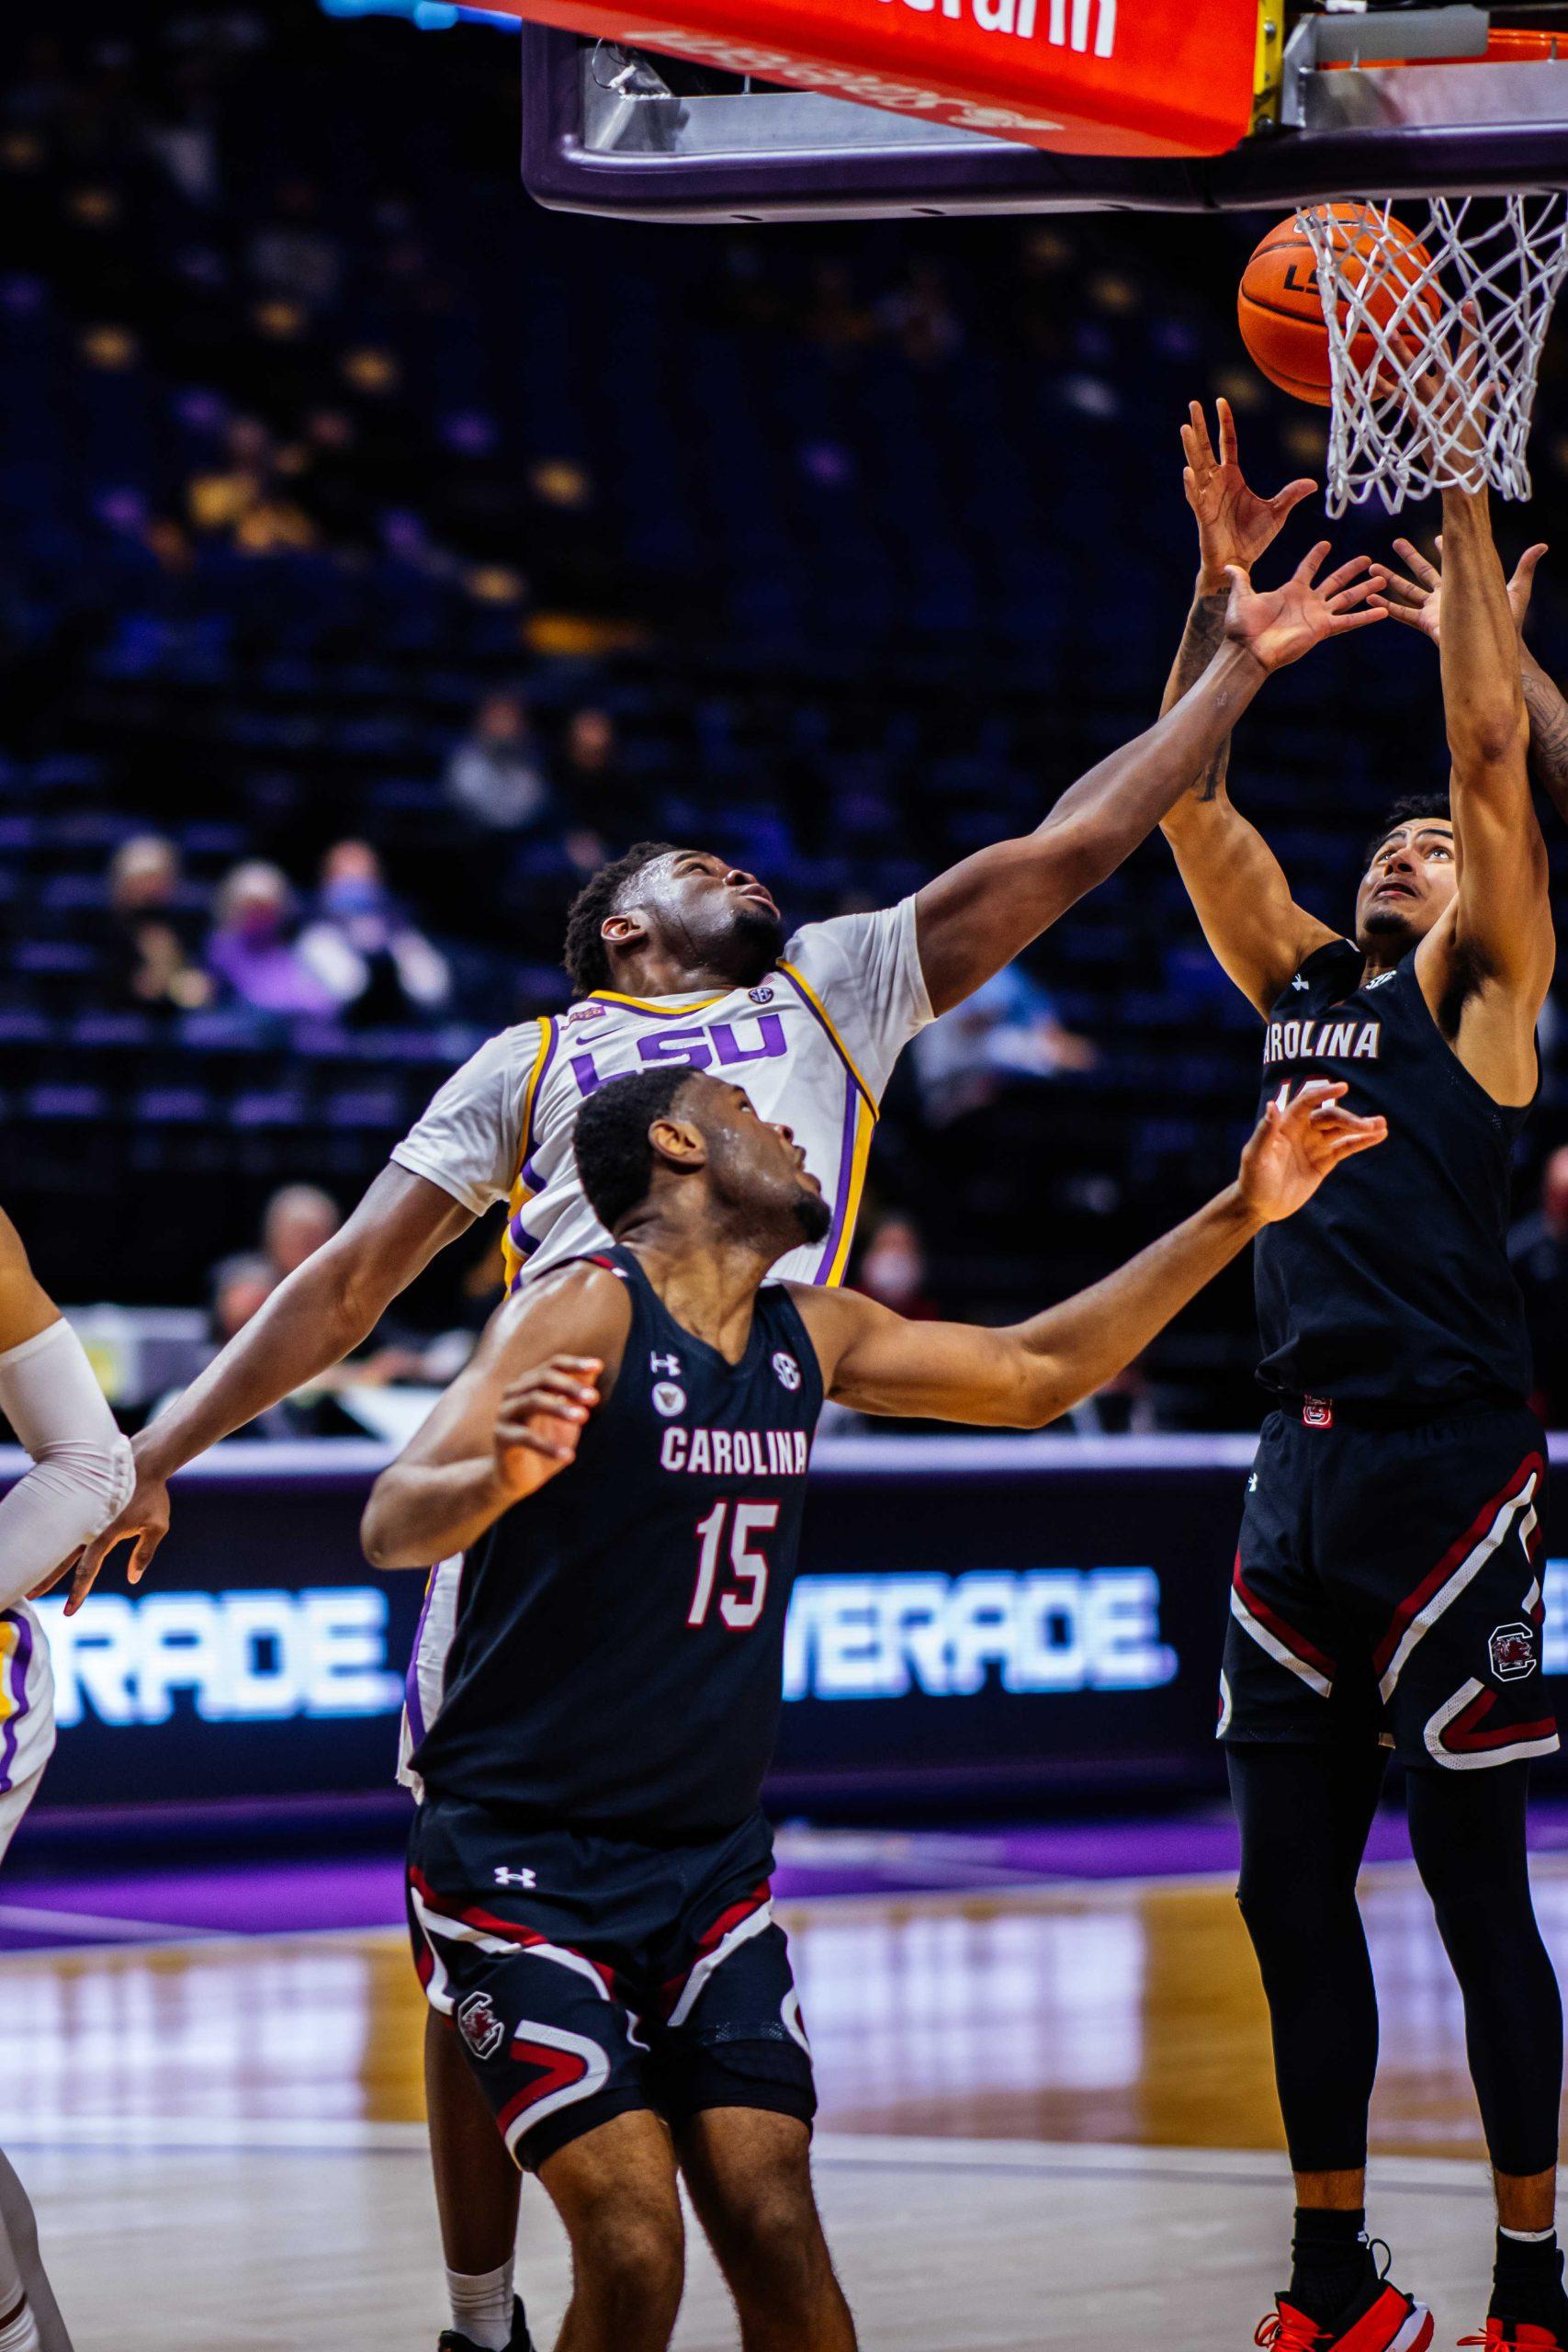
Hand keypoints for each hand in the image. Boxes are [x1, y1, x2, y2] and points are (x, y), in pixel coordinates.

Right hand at [34, 1430, 171, 1615]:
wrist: (142, 1459)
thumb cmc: (153, 1494)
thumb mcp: (157, 1526)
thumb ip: (144, 1553)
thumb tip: (133, 1579)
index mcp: (108, 1532)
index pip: (89, 1568)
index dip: (79, 1590)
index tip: (70, 1610)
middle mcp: (90, 1524)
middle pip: (62, 1557)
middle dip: (47, 1579)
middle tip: (31, 1597)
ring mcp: (82, 1512)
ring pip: (58, 1541)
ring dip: (43, 1560)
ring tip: (31, 1574)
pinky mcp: (79, 1502)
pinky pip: (61, 1522)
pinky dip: (49, 1536)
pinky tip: (36, 1547)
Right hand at [494, 1354, 602, 1496]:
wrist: (519, 1477)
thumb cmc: (547, 1440)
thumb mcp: (567, 1415)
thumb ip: (578, 1392)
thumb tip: (597, 1366)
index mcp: (531, 1384)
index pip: (553, 1365)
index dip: (575, 1364)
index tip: (598, 1366)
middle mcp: (515, 1393)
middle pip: (543, 1379)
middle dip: (571, 1386)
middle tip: (594, 1398)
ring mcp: (505, 1413)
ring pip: (533, 1401)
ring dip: (560, 1408)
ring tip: (584, 1417)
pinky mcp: (501, 1437)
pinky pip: (525, 1438)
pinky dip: (548, 1446)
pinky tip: (569, 1457)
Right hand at [1183, 397, 1316, 587]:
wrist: (1239, 562)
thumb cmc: (1254, 538)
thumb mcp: (1277, 513)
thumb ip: (1290, 495)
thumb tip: (1313, 483)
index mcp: (1233, 477)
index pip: (1227, 443)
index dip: (1224, 423)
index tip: (1220, 401)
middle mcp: (1217, 482)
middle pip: (1206, 448)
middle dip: (1199, 427)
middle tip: (1193, 404)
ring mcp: (1208, 497)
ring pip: (1196, 467)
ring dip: (1190, 448)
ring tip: (1184, 428)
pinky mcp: (1203, 514)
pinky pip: (1195, 496)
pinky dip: (1191, 484)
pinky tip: (1188, 471)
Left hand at [1224, 542, 1385, 672]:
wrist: (1249, 650)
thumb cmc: (1243, 627)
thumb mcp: (1242, 597)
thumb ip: (1240, 580)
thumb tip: (1227, 566)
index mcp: (1291, 590)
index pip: (1308, 568)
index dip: (1316, 556)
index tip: (1326, 543)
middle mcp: (1308, 601)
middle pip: (1335, 581)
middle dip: (1351, 570)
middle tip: (1368, 559)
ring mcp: (1317, 615)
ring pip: (1347, 598)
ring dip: (1364, 589)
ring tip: (1382, 579)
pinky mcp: (1322, 629)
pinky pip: (1348, 621)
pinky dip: (1366, 617)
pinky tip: (1383, 611)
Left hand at [1236, 1080, 1386, 1223]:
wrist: (1259, 1206)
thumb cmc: (1252, 1180)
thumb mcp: (1255, 1157)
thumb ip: (1264, 1132)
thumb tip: (1273, 1105)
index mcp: (1285, 1125)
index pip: (1307, 1102)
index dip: (1324, 1093)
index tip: (1342, 1087)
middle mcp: (1302, 1131)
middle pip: (1330, 1117)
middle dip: (1350, 1119)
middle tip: (1370, 1124)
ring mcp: (1315, 1145)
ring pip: (1341, 1130)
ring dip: (1361, 1127)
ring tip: (1382, 1125)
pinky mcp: (1324, 1161)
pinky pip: (1345, 1147)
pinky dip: (1361, 1142)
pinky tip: (1378, 1136)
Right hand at [1379, 532, 1547, 646]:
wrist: (1494, 649)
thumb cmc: (1507, 624)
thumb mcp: (1517, 590)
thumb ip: (1526, 567)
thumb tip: (1542, 545)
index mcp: (1462, 585)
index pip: (1451, 561)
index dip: (1444, 548)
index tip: (1436, 535)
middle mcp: (1445, 595)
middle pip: (1423, 571)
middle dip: (1409, 556)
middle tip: (1395, 541)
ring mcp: (1433, 609)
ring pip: (1407, 589)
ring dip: (1390, 578)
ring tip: (1373, 566)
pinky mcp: (1426, 623)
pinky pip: (1402, 613)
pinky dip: (1385, 606)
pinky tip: (1371, 597)